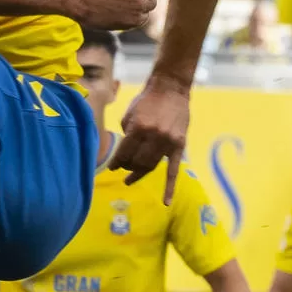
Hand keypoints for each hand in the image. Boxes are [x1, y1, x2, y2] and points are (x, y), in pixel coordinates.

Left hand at [108, 76, 188, 202]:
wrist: (170, 89)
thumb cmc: (145, 100)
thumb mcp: (129, 115)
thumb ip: (127, 136)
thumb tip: (126, 154)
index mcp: (138, 128)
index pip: (124, 154)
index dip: (117, 163)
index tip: (112, 168)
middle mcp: (153, 136)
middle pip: (137, 162)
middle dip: (128, 167)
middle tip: (124, 168)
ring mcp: (168, 142)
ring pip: (152, 166)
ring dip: (140, 173)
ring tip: (131, 177)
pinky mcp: (179, 145)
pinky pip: (174, 170)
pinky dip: (170, 187)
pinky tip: (166, 202)